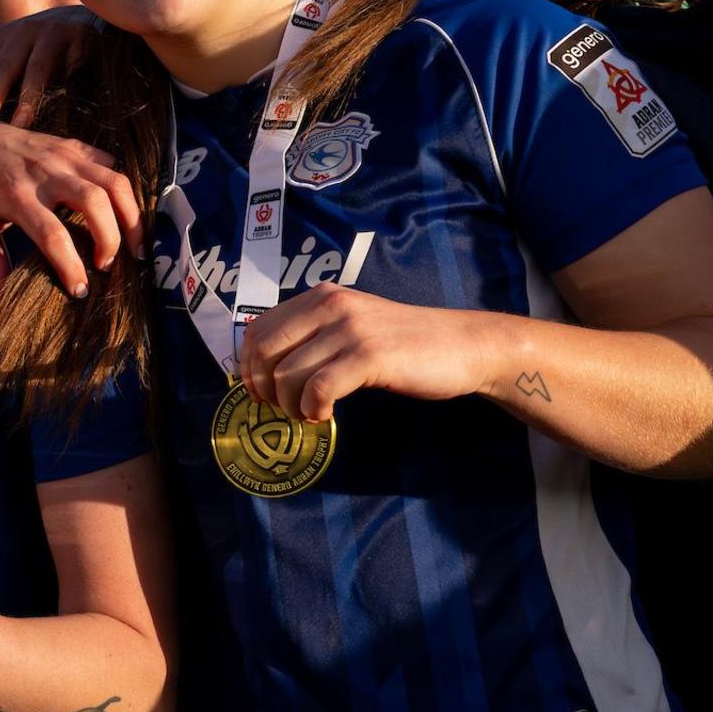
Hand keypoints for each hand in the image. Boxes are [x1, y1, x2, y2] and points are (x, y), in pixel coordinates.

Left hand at [0, 5, 98, 131]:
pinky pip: (74, 66)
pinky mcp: (83, 37)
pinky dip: (68, 85)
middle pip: (4, 67)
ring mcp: (55, 32)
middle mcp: (26, 31)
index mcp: (4, 36)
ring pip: (38, 69)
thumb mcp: (8, 47)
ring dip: (28, 99)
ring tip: (19, 127)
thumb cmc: (41, 40)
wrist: (85, 14)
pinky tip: (63, 109)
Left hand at [0, 124, 142, 297]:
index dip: (71, 266)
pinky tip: (122, 213)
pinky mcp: (75, 146)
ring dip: (131, 216)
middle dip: (111, 240)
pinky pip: (110, 164)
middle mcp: (45, 173)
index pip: (52, 235)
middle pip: (94, 203)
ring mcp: (64, 155)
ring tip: (133, 246)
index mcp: (16, 195)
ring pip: (114, 181)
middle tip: (107, 266)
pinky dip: (123, 190)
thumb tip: (0, 295)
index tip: (79, 290)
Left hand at [239, 286, 493, 421]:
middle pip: (264, 351)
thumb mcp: (352, 326)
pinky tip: (325, 415)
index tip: (259, 391)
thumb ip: (314, 335)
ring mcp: (351, 330)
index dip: (248, 366)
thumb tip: (265, 367)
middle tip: (281, 408)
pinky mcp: (370, 356)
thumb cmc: (405, 343)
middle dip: (262, 387)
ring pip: (287, 373)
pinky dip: (313, 409)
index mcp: (322, 297)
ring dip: (290, 404)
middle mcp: (331, 305)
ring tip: (310, 412)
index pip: (258, 329)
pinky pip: (318, 388)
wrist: (464, 345)